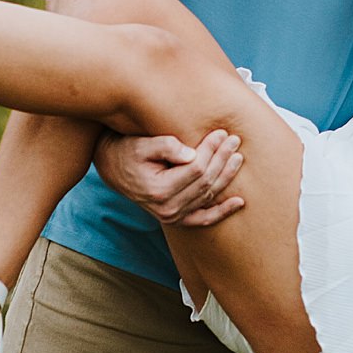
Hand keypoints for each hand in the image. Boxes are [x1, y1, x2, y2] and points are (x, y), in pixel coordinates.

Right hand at [94, 128, 245, 227]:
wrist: (113, 169)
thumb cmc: (128, 152)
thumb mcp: (142, 145)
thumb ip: (165, 146)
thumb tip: (191, 154)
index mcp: (159, 189)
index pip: (196, 168)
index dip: (211, 150)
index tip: (220, 133)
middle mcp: (167, 208)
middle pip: (205, 182)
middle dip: (222, 159)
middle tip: (234, 140)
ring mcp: (173, 216)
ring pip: (208, 195)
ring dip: (226, 176)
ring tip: (237, 157)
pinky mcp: (177, 218)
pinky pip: (204, 219)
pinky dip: (222, 211)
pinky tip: (239, 202)